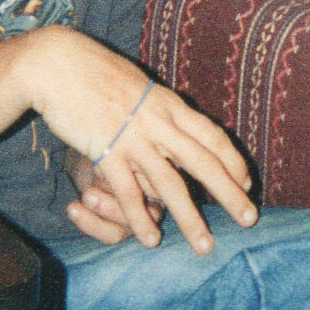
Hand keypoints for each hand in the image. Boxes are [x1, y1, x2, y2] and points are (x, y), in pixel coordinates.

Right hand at [24, 30, 255, 254]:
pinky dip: (141, 218)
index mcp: (170, 104)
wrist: (59, 63)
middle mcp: (160, 122)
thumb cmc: (95, 72)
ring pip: (171, 184)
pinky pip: (129, 191)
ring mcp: (134, 137)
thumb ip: (158, 108)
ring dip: (190, 218)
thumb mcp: (139, 86)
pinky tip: (151, 240)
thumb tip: (173, 120)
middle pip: (204, 163)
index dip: (233, 162)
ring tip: (205, 246)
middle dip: (230, 194)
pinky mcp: (106, 151)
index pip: (213, 136)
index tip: (248, 184)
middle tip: (249, 220)